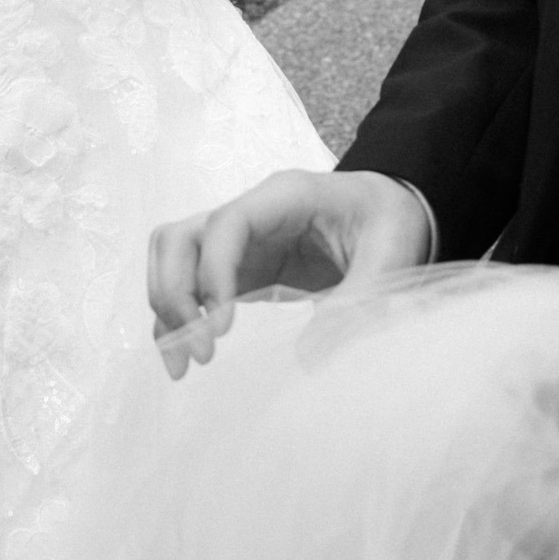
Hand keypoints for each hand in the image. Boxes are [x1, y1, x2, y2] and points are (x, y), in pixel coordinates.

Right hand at [147, 169, 432, 378]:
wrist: (392, 212)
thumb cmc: (392, 223)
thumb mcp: (392, 255)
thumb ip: (360, 301)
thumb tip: (309, 360)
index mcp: (284, 197)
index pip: (226, 224)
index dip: (213, 273)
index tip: (221, 328)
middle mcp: (250, 213)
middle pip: (181, 236)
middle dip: (176, 293)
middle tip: (200, 352)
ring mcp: (239, 240)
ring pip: (173, 255)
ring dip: (166, 305)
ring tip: (183, 361)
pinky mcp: (239, 268)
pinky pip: (188, 282)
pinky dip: (175, 316)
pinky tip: (183, 356)